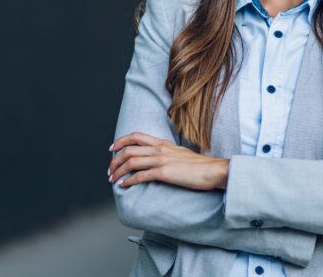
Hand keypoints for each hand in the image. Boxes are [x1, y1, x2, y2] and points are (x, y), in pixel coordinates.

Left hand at [108, 132, 228, 190]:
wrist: (213, 170)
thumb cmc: (199, 166)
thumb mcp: (180, 154)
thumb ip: (167, 154)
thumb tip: (156, 160)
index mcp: (163, 143)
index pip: (137, 136)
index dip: (121, 141)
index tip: (112, 149)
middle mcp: (160, 149)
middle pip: (129, 150)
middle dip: (115, 160)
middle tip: (109, 170)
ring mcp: (161, 160)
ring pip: (131, 162)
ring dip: (118, 171)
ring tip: (112, 179)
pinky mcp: (164, 173)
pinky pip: (140, 176)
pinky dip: (128, 181)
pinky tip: (123, 185)